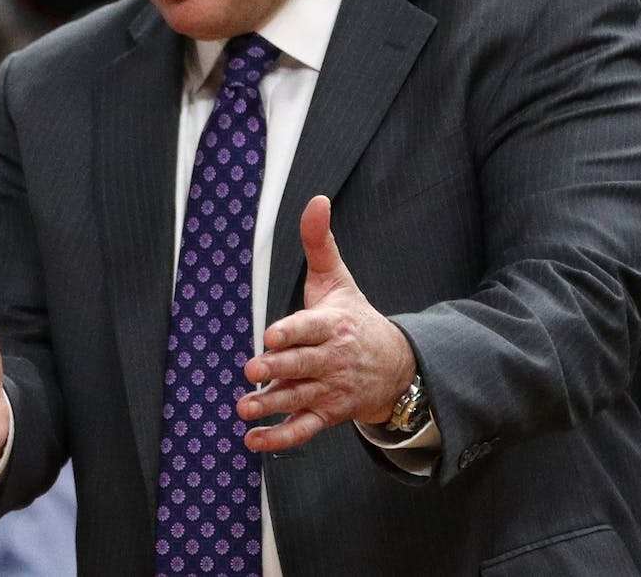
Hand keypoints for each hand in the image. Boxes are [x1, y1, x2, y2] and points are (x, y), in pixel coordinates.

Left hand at [238, 195, 415, 451]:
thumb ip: (320, 242)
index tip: (272, 336)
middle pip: (302, 366)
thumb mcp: (338, 279)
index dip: (292, 332)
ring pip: (299, 399)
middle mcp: (331, 360)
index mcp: (332, 325)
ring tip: (244, 410)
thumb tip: (316, 199)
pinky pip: (303, 429)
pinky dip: (280, 438)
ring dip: (271, 406)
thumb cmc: (354, 317)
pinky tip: (254, 441)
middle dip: (277, 370)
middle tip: (252, 372)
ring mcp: (330, 389)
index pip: (310, 328)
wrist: (396, 366)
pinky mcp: (327, 414)